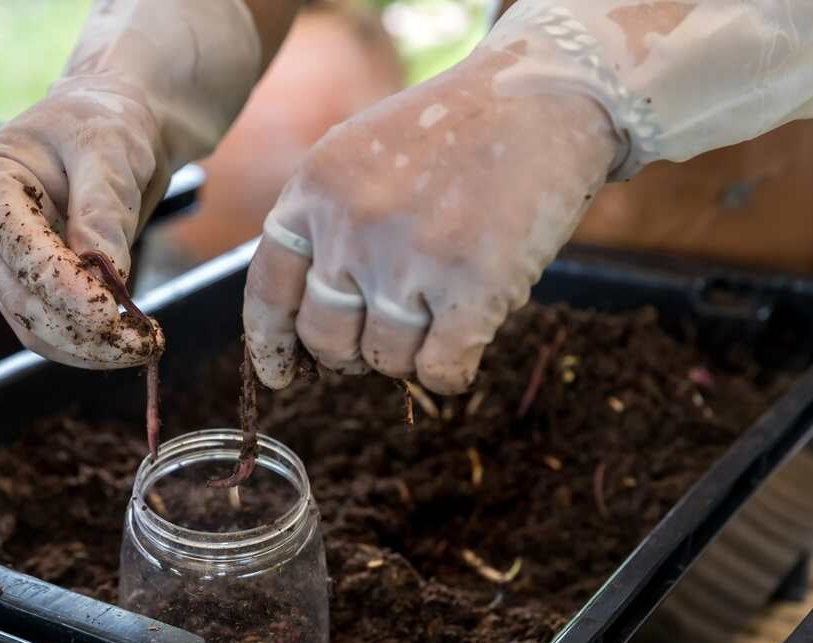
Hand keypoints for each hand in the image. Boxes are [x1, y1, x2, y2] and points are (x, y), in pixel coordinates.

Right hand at [0, 0, 267, 368]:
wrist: (117, 130)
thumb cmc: (107, 124)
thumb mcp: (109, 150)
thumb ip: (102, 210)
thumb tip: (104, 275)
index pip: (14, 244)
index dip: (59, 284)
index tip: (111, 311)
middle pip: (20, 297)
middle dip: (80, 328)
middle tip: (140, 342)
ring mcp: (3, 263)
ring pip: (32, 326)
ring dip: (86, 348)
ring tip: (142, 347)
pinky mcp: (30, 286)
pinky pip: (51, 330)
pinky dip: (88, 346)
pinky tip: (129, 345)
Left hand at [244, 50, 617, 394]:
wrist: (542, 95)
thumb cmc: (453, 135)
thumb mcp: (360, 158)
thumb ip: (326, 227)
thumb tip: (310, 333)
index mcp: (315, 190)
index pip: (270, 289)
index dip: (273, 343)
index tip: (281, 376)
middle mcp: (350, 227)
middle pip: (327, 338)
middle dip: (352, 353)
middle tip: (385, 336)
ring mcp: (409, 259)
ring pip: (387, 360)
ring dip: (413, 354)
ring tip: (441, 312)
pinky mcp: (472, 287)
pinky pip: (440, 371)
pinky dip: (451, 372)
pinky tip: (466, 346)